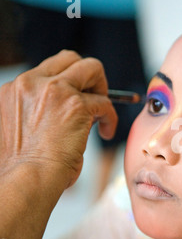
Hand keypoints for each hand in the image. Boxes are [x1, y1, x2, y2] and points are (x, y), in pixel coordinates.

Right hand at [0, 50, 117, 188]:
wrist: (26, 179)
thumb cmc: (25, 166)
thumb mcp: (24, 127)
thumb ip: (43, 110)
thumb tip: (77, 109)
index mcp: (15, 89)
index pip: (49, 69)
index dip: (70, 81)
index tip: (79, 97)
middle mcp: (31, 82)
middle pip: (70, 58)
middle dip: (88, 76)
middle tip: (95, 99)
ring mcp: (54, 90)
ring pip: (92, 68)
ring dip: (102, 90)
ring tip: (102, 115)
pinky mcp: (75, 104)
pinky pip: (105, 102)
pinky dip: (110, 117)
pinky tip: (106, 132)